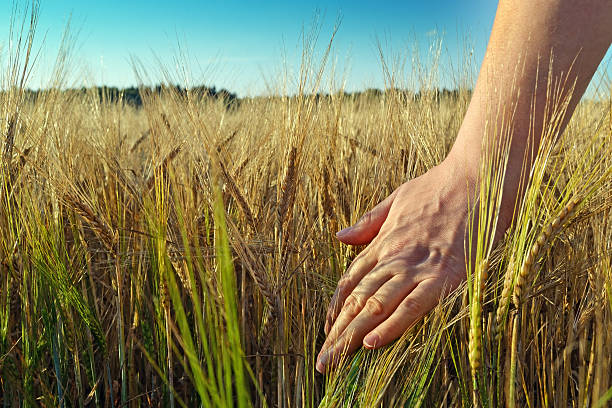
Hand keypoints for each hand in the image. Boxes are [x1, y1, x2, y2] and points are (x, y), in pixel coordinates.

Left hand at [317, 157, 490, 373]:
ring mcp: (417, 268)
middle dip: (338, 333)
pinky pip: (412, 306)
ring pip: (377, 307)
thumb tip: (339, 236)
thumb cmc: (438, 186)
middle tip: (322, 362)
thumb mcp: (396, 198)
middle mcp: (394, 258)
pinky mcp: (443, 276)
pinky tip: (372, 344)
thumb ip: (368, 222)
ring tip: (336, 361)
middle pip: (357, 301)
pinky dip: (391, 325)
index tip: (326, 331)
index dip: (336, 309)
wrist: (476, 176)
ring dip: (353, 336)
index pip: (350, 282)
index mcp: (383, 243)